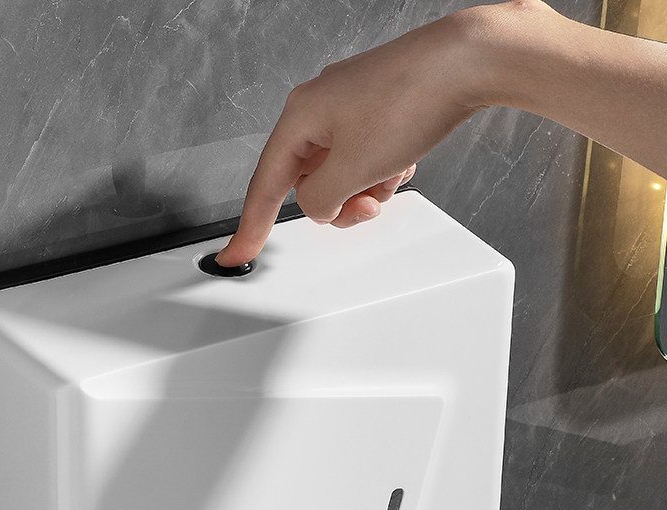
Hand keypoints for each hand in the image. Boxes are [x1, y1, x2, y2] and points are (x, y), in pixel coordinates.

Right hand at [216, 7, 487, 266]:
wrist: (467, 61)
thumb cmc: (411, 99)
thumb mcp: (353, 169)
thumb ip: (320, 201)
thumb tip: (317, 207)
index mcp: (300, 117)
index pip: (265, 186)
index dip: (250, 227)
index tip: (237, 254)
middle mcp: (318, 108)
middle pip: (308, 183)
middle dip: (339, 202)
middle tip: (367, 204)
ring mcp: (347, 106)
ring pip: (340, 173)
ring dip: (366, 187)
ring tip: (392, 174)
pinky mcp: (375, 108)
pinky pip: (364, 158)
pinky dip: (381, 170)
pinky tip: (402, 160)